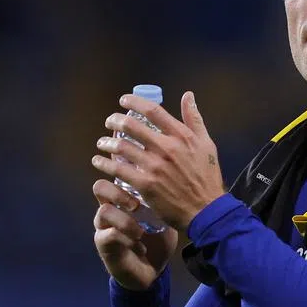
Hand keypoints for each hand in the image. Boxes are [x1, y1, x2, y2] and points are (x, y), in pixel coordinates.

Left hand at [92, 91, 225, 230]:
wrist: (206, 210)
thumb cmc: (207, 177)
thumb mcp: (207, 144)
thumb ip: (194, 118)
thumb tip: (187, 95)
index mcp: (181, 136)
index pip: (152, 111)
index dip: (134, 102)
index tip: (123, 101)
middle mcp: (167, 148)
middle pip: (131, 126)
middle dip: (115, 121)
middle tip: (109, 122)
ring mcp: (155, 166)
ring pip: (121, 147)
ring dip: (106, 143)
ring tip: (101, 143)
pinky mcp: (145, 184)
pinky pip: (118, 170)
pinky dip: (105, 164)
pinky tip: (99, 162)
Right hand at [92, 178, 178, 290]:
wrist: (152, 271)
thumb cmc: (158, 240)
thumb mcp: (165, 217)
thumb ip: (164, 199)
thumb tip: (176, 177)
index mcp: (124, 197)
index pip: (115, 177)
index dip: (121, 167)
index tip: (135, 168)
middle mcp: (110, 207)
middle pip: (100, 187)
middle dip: (118, 193)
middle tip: (136, 205)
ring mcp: (104, 225)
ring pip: (103, 211)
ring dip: (125, 221)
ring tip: (140, 232)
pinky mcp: (103, 243)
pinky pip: (109, 234)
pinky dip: (127, 239)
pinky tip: (141, 247)